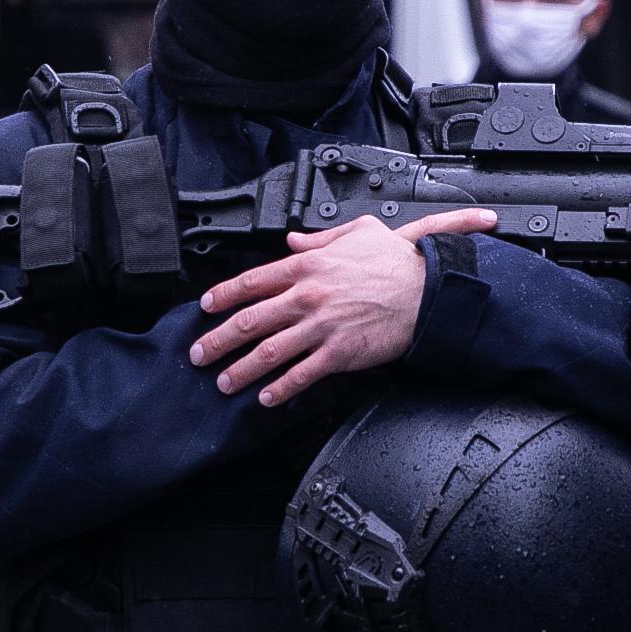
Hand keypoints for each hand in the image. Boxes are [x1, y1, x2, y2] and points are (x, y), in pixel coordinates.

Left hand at [190, 208, 498, 406]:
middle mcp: (308, 296)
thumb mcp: (358, 233)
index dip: (223, 296)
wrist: (431, 290)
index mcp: (308, 265)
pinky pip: (301, 375)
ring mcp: (322, 327)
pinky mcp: (339, 353)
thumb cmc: (399, 262)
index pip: (252, 281)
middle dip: (218, 341)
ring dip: (241, 370)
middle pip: (249, 321)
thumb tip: (293, 241)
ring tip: (223, 383)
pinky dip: (280, 389)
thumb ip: (320, 238)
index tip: (205, 308)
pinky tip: (266, 398)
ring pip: (268, 352)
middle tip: (199, 353)